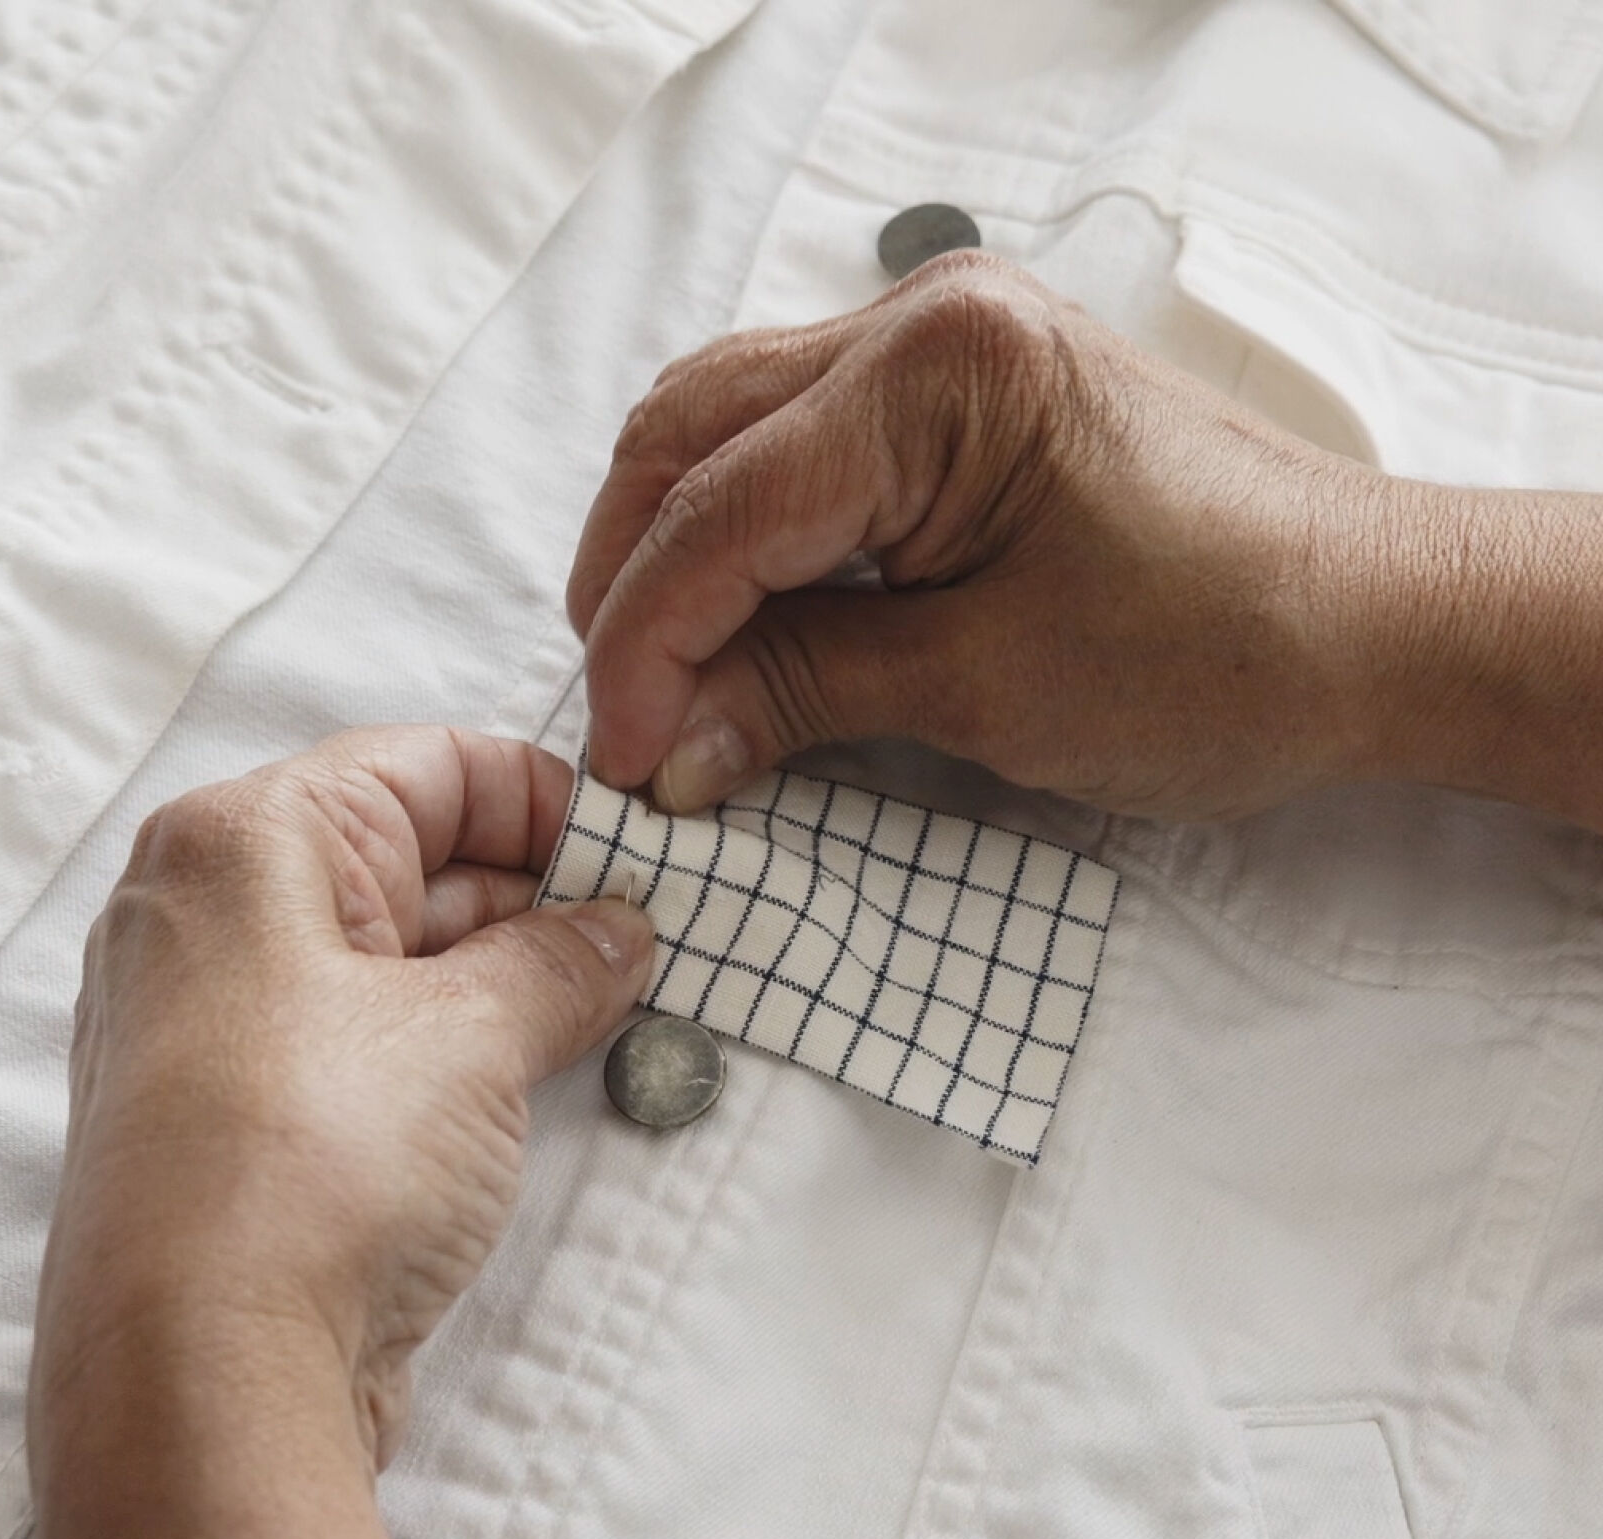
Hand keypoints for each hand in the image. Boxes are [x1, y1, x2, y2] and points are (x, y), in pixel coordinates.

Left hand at [29, 727, 651, 1538]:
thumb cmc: (311, 1162)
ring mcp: (227, 1019)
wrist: (206, 1381)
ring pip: (402, 955)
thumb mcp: (471, 1033)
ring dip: (514, 975)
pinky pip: (378, 1037)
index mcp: (247, 842)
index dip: (551, 800)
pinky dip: (464, 1040)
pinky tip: (553, 1058)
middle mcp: (218, 915)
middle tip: (656, 933)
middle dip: (544, 895)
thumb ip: (562, 960)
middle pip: (416, 857)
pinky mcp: (252, 1114)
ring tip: (625, 998)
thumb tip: (620, 930)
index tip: (643, 851)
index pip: (430, 766)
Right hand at [569, 251, 1421, 821]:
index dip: (645, 644)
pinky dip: (746, 532)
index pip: (721, 507)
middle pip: (693, 433)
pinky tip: (736, 613)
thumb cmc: (1219, 656)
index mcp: (939, 373)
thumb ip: (805, 692)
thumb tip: (668, 747)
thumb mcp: (989, 689)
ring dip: (674, 547)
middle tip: (623, 712)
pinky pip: (801, 446)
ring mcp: (945, 346)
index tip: (622, 759)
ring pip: (730, 427)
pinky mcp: (963, 396)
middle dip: (633, 578)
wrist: (1374, 627)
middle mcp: (927, 322)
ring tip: (660, 669)